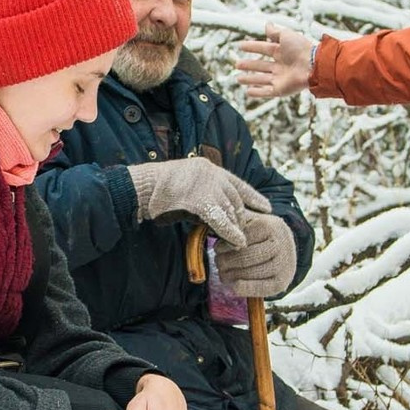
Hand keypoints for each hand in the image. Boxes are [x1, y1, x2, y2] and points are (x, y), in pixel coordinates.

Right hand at [130, 157, 269, 244]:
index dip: (253, 197)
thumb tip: (215, 210)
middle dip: (240, 217)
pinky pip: (221, 220)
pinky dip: (230, 232)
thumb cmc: (158, 191)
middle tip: (243, 233)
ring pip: (228, 210)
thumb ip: (201, 192)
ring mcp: (206, 186)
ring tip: (238, 242)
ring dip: (235, 227)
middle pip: (234, 199)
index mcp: (208, 168)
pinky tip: (237, 241)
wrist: (142, 188)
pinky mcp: (200, 201)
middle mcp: (211, 174)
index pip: (237, 183)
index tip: (266, 207)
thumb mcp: (184, 184)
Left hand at [215, 209, 297, 297]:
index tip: (217, 248)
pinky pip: (259, 288)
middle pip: (244, 258)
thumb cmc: (261, 233)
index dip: (225, 246)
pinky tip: (233, 286)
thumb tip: (216, 224)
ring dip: (231, 275)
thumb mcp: (251, 220)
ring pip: (250, 273)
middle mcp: (279, 245)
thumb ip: (235, 220)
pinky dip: (243, 289)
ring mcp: (282, 264)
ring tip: (223, 273)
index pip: (240, 239)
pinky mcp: (282, 282)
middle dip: (226, 262)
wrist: (287, 247)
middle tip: (218, 262)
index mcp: (269, 226)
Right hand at [233, 24, 312, 101]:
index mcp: (281, 51)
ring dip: (249, 79)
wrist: (313, 66)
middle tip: (236, 64)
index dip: (252, 46)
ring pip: (261, 79)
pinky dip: (257, 92)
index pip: (263, 48)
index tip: (240, 46)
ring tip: (237, 79)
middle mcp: (280, 65)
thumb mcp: (286, 35)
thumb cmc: (301, 48)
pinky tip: (247, 92)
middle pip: (260, 65)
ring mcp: (280, 78)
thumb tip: (267, 24)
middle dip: (248, 65)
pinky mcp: (280, 90)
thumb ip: (275, 32)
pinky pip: (266, 92)